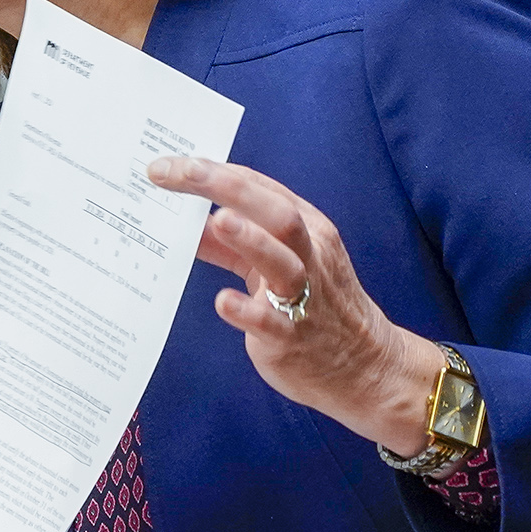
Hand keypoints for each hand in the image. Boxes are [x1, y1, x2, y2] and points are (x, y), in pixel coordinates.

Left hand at [147, 156, 444, 455]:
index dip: (213, 171)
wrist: (363, 366)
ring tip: (218, 221)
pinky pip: (272, 322)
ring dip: (250, 240)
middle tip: (181, 173)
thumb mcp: (275, 265)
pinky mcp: (293, 338)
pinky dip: (246, 310)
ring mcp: (304, 297)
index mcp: (306, 229)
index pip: (259, 188)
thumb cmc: (312, 305)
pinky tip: (223, 301)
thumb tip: (186, 225)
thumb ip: (232, 245)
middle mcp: (309, 256)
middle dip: (227, 188)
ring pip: (283, 262)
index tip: (167, 165)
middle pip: (277, 213)